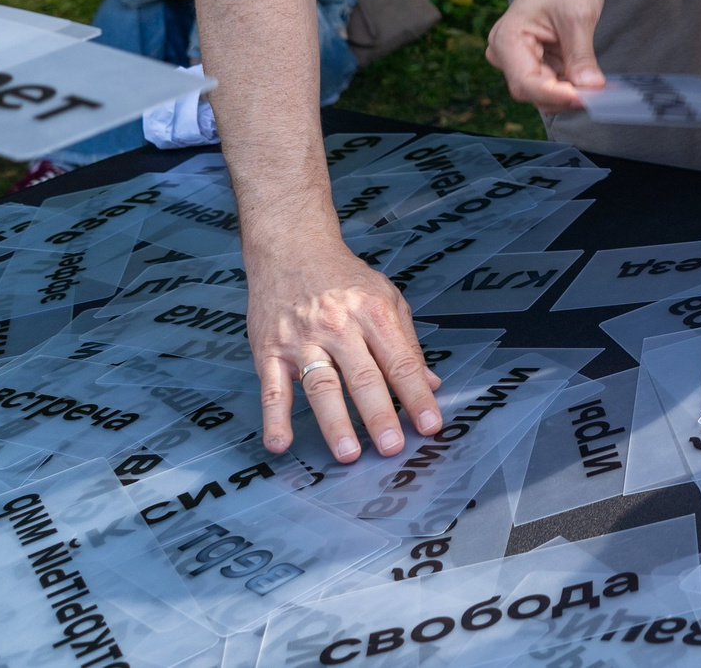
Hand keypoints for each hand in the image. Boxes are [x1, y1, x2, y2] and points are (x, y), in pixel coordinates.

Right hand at [247, 234, 442, 462]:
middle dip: (380, 415)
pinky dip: (274, 418)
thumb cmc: (344, 277)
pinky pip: (272, 388)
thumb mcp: (386, 297)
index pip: (400, 361)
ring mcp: (301, 339)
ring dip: (334, 422)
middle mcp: (339, 326)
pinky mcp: (269, 350)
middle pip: (363, 377)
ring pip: (320, 385)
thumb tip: (431, 384)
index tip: (430, 425)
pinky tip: (280, 443)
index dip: (417, 395)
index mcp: (374, 313)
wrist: (290, 247)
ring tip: (348, 454)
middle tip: (393, 448)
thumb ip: (407, 342)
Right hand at [487, 0, 607, 110]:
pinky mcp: (536, 59)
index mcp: (506, 38)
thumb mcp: (578, 18)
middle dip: (565, 96)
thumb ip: (581, 57)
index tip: (585, 98)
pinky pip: (552, 82)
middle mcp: (505, 51)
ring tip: (597, 87)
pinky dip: (572, 85)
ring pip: (543, 91)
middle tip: (598, 95)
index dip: (556, 94)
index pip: (526, 82)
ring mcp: (519, 57)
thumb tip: (590, 89)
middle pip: (532, 91)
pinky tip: (590, 81)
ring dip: (570, 93)